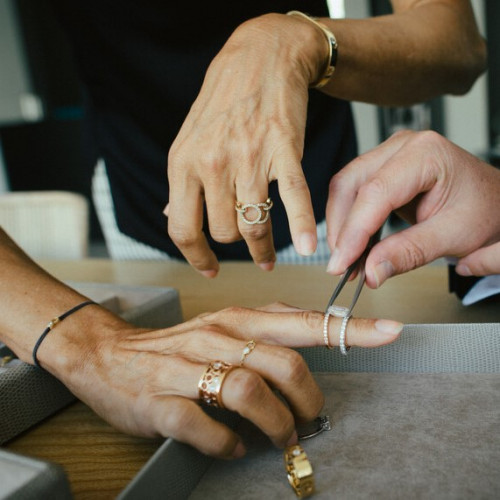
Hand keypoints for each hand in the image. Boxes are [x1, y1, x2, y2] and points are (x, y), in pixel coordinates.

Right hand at [37, 302, 401, 458]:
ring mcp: (187, 369)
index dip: (351, 328)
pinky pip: (205, 427)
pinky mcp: (161, 402)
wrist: (109, 355)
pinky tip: (234, 446)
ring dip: (275, 424)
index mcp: (237, 319)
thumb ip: (268, 327)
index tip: (392, 332)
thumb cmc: (176, 344)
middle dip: (308, 401)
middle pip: (283, 364)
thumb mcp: (224, 325)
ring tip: (278, 438)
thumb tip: (312, 338)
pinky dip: (228, 444)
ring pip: (249, 393)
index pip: (304, 321)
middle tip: (309, 421)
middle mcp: (216, 337)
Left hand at [167, 14, 326, 276]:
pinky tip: (308, 248)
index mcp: (184, 163)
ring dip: (262, 249)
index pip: (183, 228)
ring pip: (254, 225)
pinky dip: (303, 226)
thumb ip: (182, 184)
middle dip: (234, 244)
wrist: (262, 57)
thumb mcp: (188, 140)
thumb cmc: (224, 101)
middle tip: (246, 243)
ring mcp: (249, 158)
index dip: (196, 256)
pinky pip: (294, 198)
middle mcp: (213, 164)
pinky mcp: (284, 150)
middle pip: (223, 232)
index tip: (209, 268)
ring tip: (266, 258)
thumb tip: (171, 219)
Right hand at [325, 130, 499, 286]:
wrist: (496, 201)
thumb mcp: (453, 236)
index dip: (354, 231)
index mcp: (426, 153)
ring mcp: (389, 156)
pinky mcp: (382, 170)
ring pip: (345, 188)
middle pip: (350, 184)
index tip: (342, 263)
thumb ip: (409, 253)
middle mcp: (402, 147)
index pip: (375, 192)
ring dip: (341, 226)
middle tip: (341, 265)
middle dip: (341, 228)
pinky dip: (348, 222)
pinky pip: (352, 193)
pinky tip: (352, 245)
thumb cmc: (484, 209)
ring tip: (346, 260)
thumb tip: (371, 271)